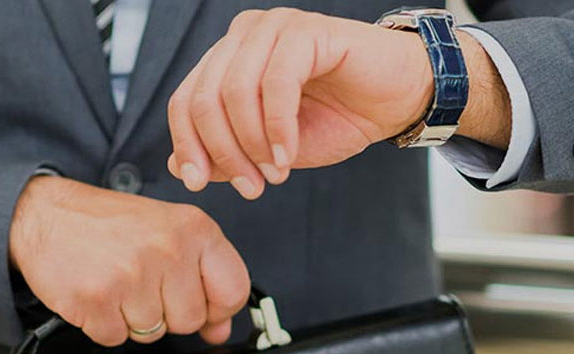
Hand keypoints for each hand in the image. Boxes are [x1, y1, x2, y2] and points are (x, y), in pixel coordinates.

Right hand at [8, 176, 249, 346]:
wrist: (45, 214)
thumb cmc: (107, 223)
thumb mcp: (167, 234)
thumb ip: (201, 277)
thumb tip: (221, 326)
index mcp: (193, 227)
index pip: (233, 289)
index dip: (218, 308)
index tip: (204, 304)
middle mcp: (167, 248)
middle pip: (191, 319)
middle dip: (167, 311)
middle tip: (143, 281)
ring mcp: (132, 275)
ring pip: (154, 332)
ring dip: (133, 317)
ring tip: (118, 282)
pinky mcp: (97, 299)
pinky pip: (116, 338)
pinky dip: (104, 323)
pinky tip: (99, 292)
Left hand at [166, 8, 509, 198]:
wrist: (397, 101)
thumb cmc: (337, 118)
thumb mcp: (270, 149)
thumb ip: (225, 153)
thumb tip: (177, 166)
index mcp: (228, 59)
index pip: (184, 101)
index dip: (187, 145)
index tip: (198, 184)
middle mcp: (244, 36)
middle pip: (204, 98)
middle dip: (222, 152)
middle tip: (250, 187)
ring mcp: (273, 28)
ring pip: (235, 91)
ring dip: (252, 143)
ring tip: (275, 174)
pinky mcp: (306, 31)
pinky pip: (276, 83)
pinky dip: (278, 127)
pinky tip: (289, 154)